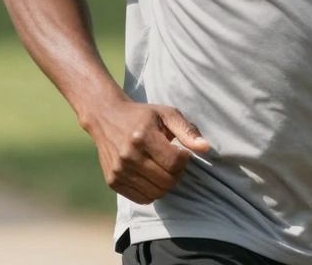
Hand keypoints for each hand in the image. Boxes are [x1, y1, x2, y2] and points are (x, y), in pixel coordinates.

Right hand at [82, 99, 209, 204]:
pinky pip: (143, 198)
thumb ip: (187, 130)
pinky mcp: (113, 181)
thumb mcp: (166, 114)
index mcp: (142, 136)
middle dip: (177, 173)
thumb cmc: (142, 116)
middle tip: (173, 162)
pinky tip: (150, 175)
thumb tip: (205, 148)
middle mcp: (128, 155)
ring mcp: (119, 170)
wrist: (106, 117)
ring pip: (157, 193)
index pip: (175, 162)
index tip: (181, 151)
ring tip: (162, 168)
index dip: (184, 159)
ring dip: (166, 184)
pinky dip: (152, 191)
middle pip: (168, 181)